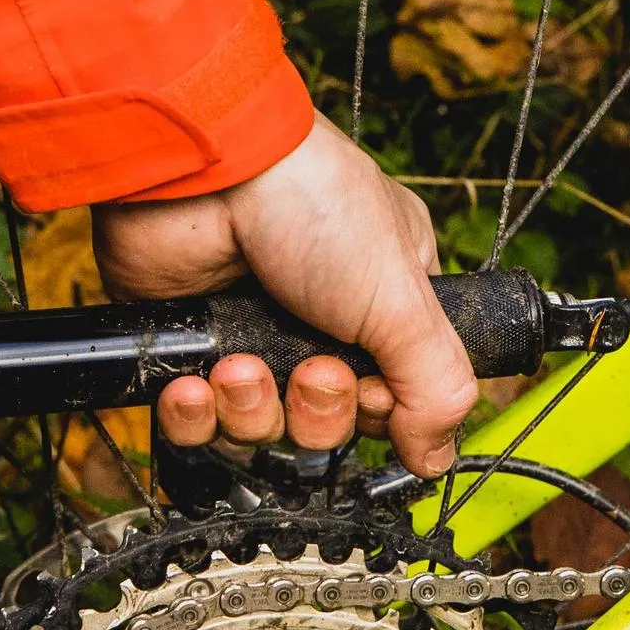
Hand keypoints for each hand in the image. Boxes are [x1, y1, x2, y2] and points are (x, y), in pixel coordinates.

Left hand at [93, 111, 477, 477]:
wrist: (204, 170)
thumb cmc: (310, 202)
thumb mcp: (402, 296)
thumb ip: (434, 386)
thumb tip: (438, 458)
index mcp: (383, 306)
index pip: (389, 401)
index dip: (374, 411)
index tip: (367, 386)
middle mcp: (316, 324)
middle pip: (323, 425)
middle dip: (313, 410)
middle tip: (308, 368)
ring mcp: (249, 335)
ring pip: (258, 430)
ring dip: (251, 408)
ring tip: (241, 364)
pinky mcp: (191, 347)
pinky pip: (194, 422)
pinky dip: (194, 415)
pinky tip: (197, 380)